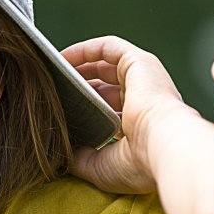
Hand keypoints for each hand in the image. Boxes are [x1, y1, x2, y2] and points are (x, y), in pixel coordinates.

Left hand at [62, 36, 190, 193]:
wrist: (163, 147)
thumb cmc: (138, 162)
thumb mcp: (100, 166)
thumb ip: (80, 158)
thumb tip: (61, 154)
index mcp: (140, 128)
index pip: (108, 113)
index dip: (84, 111)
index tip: (60, 113)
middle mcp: (144, 101)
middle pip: (104, 88)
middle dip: (78, 88)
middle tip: (50, 93)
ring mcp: (144, 80)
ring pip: (105, 66)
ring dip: (77, 67)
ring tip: (50, 74)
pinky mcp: (140, 62)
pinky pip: (109, 47)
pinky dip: (84, 50)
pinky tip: (60, 58)